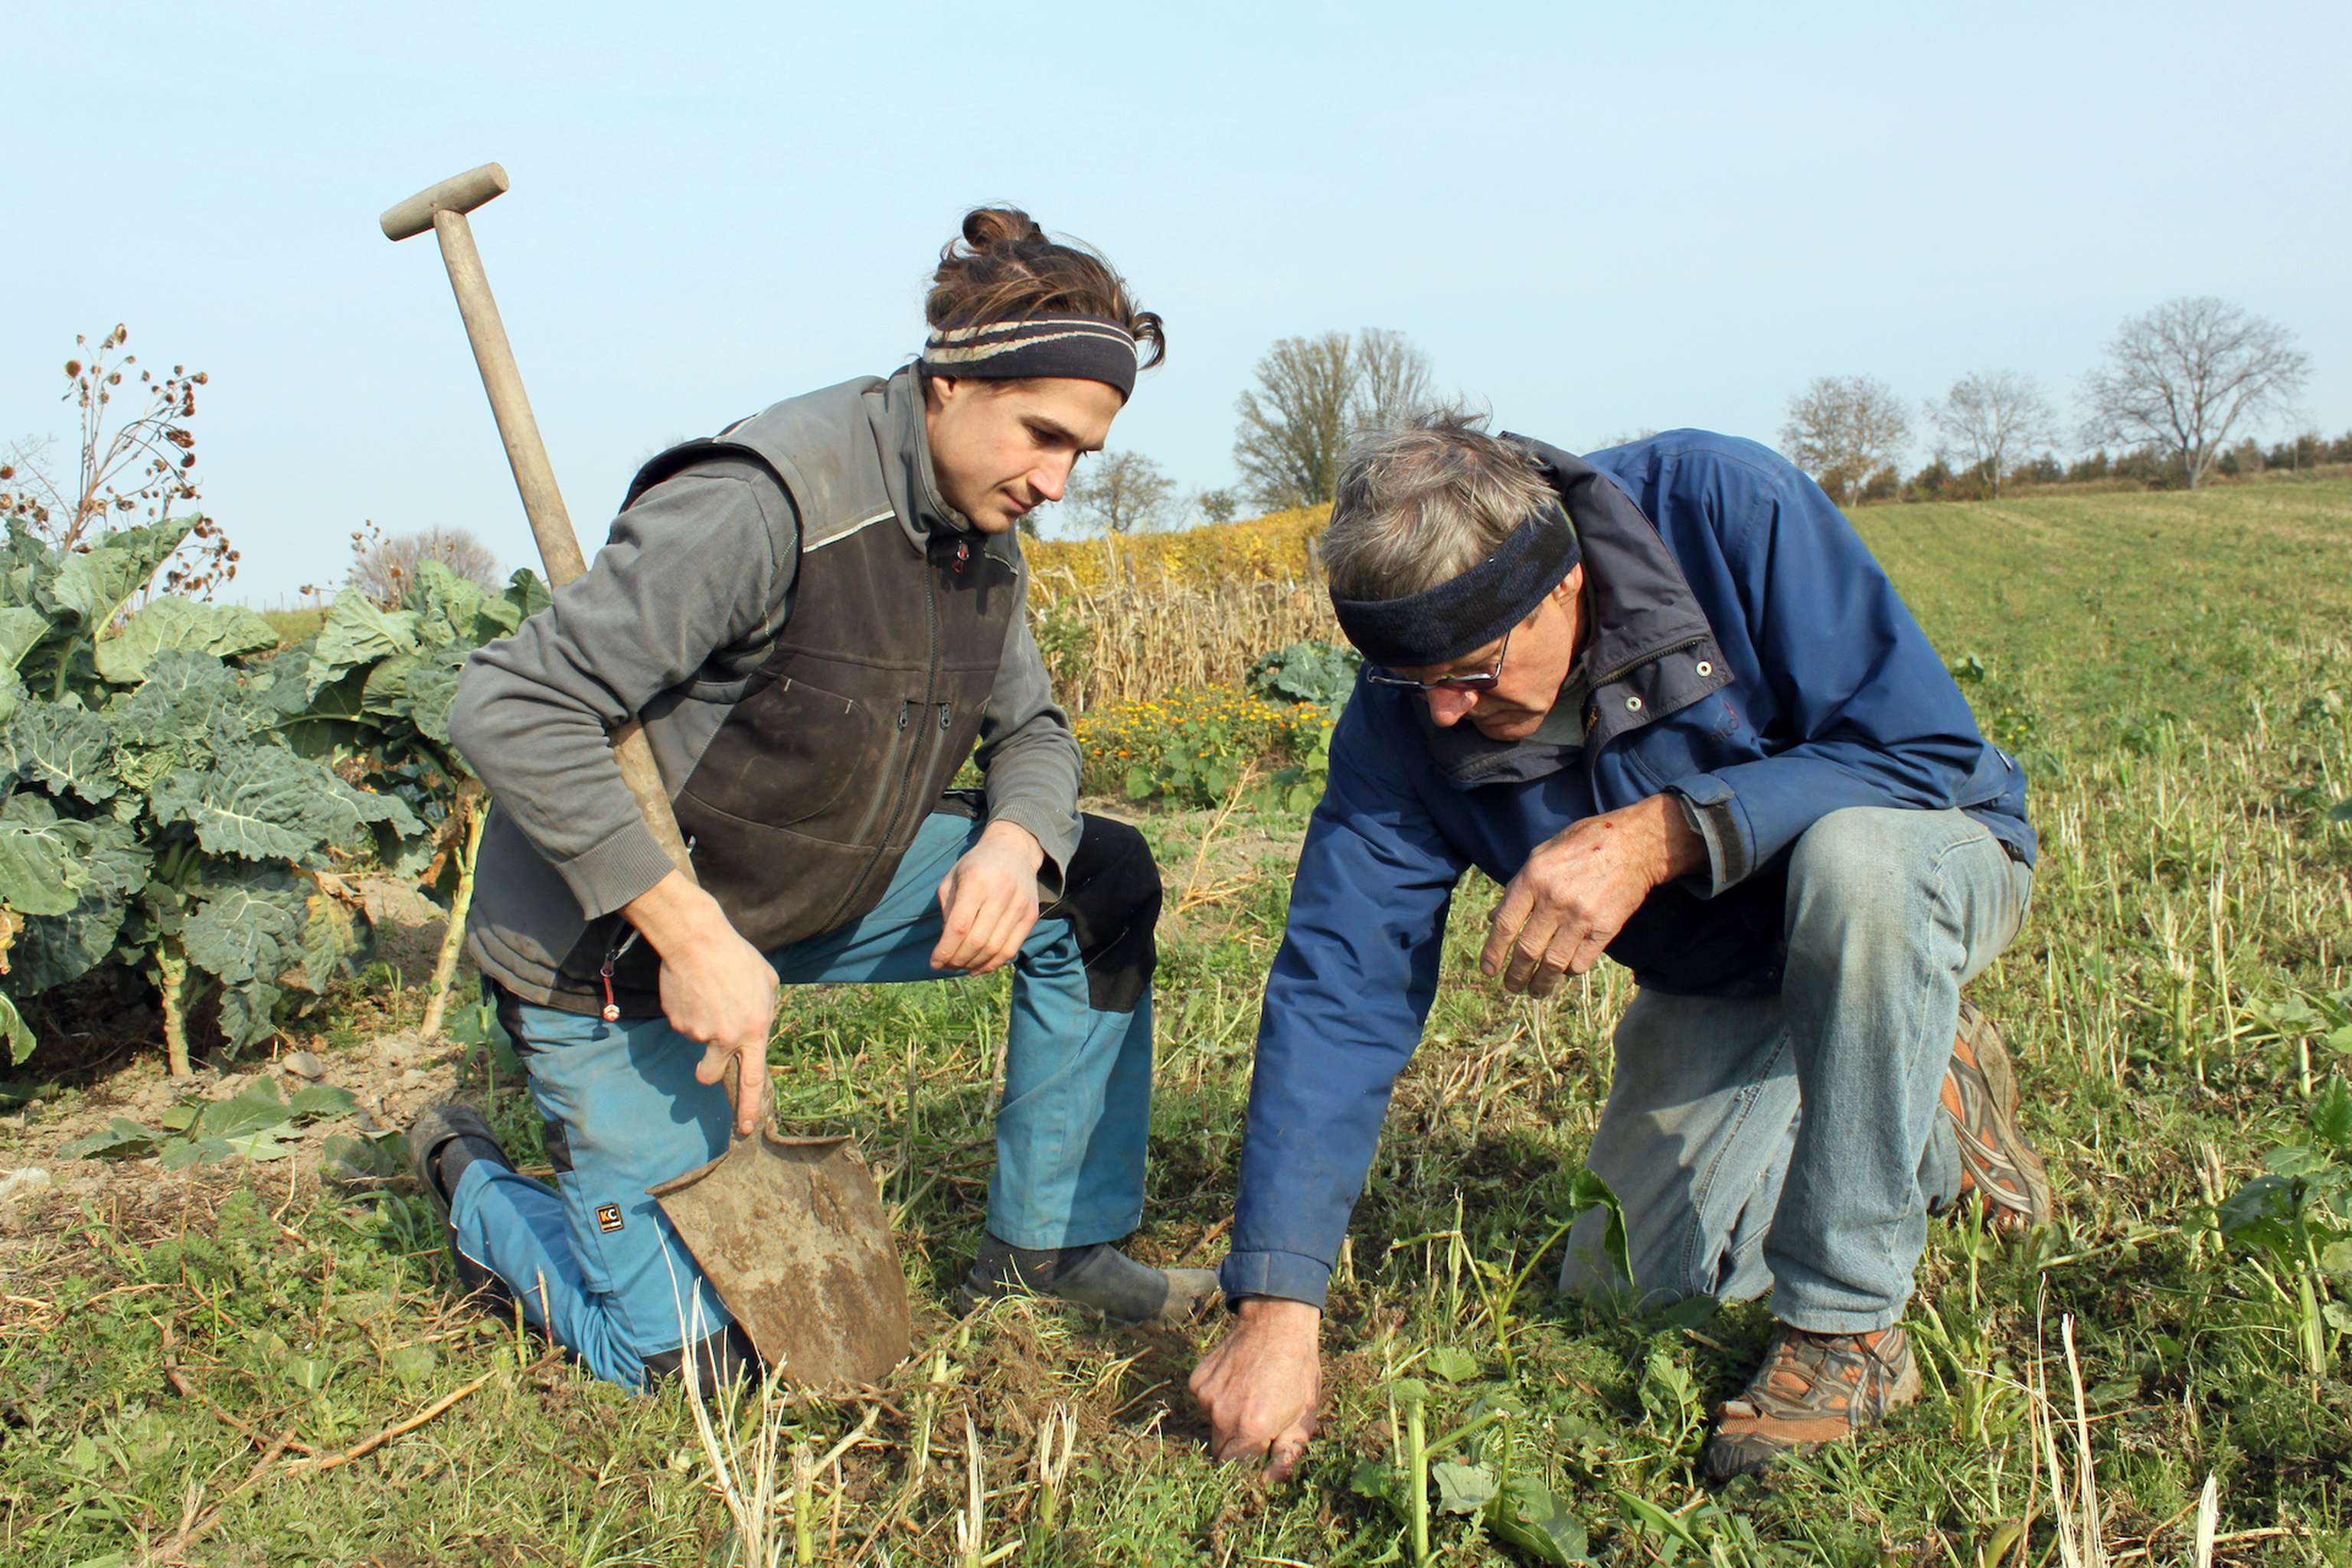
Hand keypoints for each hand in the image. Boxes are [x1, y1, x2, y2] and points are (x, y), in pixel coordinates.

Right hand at [627, 872, 780, 1136]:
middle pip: (710, 1076)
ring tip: (707, 993)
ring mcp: (696, 1032)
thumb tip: (759, 1027)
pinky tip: (692, 989)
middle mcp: (725, 1038)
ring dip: (700, 1024)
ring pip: (696, 1041)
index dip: (749, 1108)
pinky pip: (682, 1023)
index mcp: (754, 1030)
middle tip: (707, 1055)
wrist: (696, 940)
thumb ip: (765, 1011)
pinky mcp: (675, 1021)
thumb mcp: (767, 982)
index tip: (745, 1129)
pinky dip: (687, 1010)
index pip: (753, 1079)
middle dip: (707, 1072)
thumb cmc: (737, 958)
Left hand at [932, 821, 1043, 974]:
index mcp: (976, 882)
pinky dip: (993, 964)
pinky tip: (979, 967)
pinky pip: (1011, 949)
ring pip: (994, 949)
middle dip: (957, 960)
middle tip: (946, 965)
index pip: (959, 927)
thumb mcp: (953, 878)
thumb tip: (947, 945)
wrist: (1014, 849)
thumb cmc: (976, 865)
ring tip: (960, 966)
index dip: (945, 950)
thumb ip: (948, 910)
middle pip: (976, 941)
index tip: (934, 962)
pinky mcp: (1030, 915)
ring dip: (974, 964)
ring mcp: (1019, 906)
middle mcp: (1000, 894)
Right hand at [1189, 1297, 1322, 1481]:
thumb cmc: (1297, 1372)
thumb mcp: (1304, 1417)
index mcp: (1251, 1429)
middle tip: (1256, 1423)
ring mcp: (1206, 1397)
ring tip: (1249, 1396)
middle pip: (1220, 1449)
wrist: (1276, 1324)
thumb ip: (1286, 1454)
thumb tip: (1267, 1481)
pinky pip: (1204, 1403)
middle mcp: (1223, 1415)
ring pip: (1212, 1425)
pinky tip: (1236, 1381)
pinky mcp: (1197, 1381)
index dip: (1247, 1463)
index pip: (1234, 1468)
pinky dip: (1218, 1399)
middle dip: (1236, 1444)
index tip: (1258, 1451)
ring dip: (1227, 1419)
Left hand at [1480, 793, 1703, 996]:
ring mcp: (1581, 916)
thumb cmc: (1584, 844)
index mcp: (1533, 878)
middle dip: (1515, 975)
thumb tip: (1493, 917)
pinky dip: (1569, 971)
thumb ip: (1517, 886)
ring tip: (1535, 991)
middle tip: (1511, 987)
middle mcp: (1554, 900)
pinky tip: (1564, 972)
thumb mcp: (1542, 854)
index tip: (1488, 970)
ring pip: (1553, 963)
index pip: (1505, 924)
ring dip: (1541, 983)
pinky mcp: (1605, 928)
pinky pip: (1581, 961)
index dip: (1493, 952)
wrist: (1635, 844)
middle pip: (1527, 950)